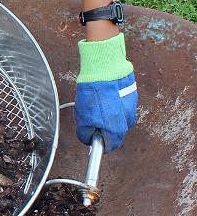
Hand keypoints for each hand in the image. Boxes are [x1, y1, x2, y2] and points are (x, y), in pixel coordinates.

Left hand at [74, 33, 137, 152]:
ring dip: (111, 117)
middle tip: (93, 121)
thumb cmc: (93, 94)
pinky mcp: (132, 95)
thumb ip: (85, 133)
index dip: (102, 145)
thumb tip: (88, 139)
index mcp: (115, 129)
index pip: (111, 145)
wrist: (104, 69)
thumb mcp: (83, 118)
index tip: (95, 142)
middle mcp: (127, 120)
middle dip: (105, 130)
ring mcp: (131, 107)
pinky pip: (123, 106)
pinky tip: (105, 98)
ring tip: (99, 106)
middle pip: (117, 133)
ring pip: (121, 119)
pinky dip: (115, 105)